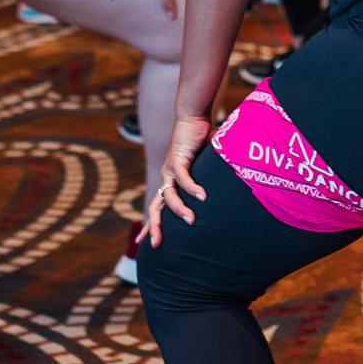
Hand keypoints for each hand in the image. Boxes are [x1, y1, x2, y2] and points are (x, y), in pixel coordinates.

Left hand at [142, 112, 216, 244]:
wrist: (192, 119)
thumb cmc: (199, 144)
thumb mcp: (202, 170)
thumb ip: (206, 183)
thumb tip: (219, 199)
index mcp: (169, 182)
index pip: (157, 208)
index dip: (150, 225)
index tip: (143, 243)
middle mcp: (166, 178)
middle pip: (156, 208)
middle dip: (154, 227)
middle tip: (156, 244)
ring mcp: (170, 169)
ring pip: (169, 196)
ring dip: (180, 210)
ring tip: (191, 220)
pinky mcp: (178, 159)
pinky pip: (183, 178)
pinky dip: (192, 188)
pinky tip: (202, 197)